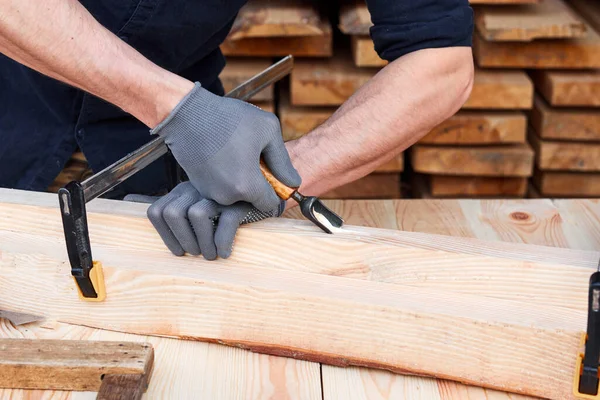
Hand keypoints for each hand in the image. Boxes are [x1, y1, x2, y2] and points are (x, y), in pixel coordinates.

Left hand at [126, 182, 282, 259]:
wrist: (263, 196)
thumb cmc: (225, 203)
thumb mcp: (193, 200)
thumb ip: (166, 201)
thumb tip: (129, 200)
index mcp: (182, 190)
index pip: (157, 210)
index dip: (164, 236)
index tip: (178, 251)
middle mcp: (197, 188)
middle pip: (172, 213)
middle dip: (182, 240)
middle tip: (196, 254)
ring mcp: (219, 193)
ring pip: (196, 215)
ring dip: (202, 242)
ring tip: (212, 255)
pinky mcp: (240, 201)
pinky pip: (225, 221)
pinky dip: (223, 242)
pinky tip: (227, 252)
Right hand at [152, 83, 300, 212]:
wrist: (185, 113)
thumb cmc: (228, 118)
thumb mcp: (267, 130)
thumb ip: (283, 160)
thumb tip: (293, 183)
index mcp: (246, 186)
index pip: (271, 205)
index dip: (277, 193)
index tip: (276, 179)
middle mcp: (226, 197)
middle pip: (252, 200)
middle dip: (258, 184)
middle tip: (254, 158)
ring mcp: (209, 193)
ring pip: (235, 195)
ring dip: (240, 180)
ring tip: (236, 153)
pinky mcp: (197, 187)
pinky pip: (220, 188)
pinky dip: (225, 176)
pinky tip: (222, 155)